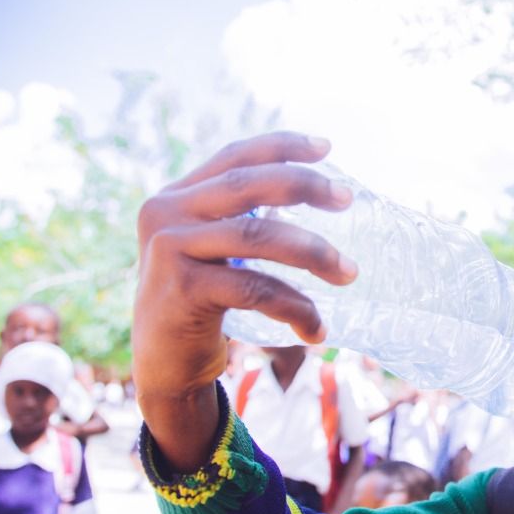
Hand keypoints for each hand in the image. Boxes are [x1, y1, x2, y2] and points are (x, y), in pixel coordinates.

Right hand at [134, 132, 355, 469]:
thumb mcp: (212, 251)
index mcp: (176, 196)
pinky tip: (316, 329)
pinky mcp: (181, 290)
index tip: (326, 146)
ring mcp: (169, 249)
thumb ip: (240, 219)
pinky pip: (255, 289)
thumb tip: (316, 192)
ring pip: (258, 236)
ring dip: (314, 253)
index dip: (281, 146)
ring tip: (349, 273)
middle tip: (348, 199)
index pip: (233, 157)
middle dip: (306, 186)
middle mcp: (165, 213)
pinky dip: (295, 307)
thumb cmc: (201, 304)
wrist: (164, 366)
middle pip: (248, 185)